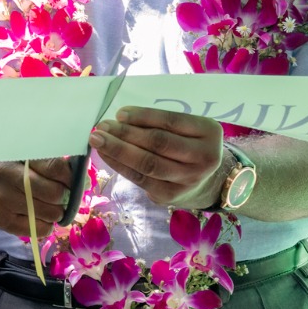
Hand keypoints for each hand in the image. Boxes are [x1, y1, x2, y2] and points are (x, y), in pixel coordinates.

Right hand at [0, 157, 74, 238]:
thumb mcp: (16, 156)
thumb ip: (44, 162)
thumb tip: (79, 176)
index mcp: (13, 160)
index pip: (54, 168)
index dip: (69, 175)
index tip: (72, 178)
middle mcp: (6, 182)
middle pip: (55, 194)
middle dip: (64, 195)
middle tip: (61, 193)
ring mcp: (4, 205)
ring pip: (50, 214)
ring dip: (57, 211)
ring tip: (50, 204)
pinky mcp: (3, 223)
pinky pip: (39, 229)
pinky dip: (46, 224)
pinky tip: (38, 215)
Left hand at [89, 107, 223, 208]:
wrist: (206, 181)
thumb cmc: (188, 145)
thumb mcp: (187, 129)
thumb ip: (161, 123)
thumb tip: (120, 118)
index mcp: (208, 132)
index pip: (172, 121)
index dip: (144, 117)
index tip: (119, 113)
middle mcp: (204, 157)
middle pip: (159, 143)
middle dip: (126, 133)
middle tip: (102, 126)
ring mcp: (189, 179)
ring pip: (148, 164)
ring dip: (118, 150)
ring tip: (98, 139)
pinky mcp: (171, 195)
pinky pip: (140, 178)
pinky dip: (119, 165)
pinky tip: (106, 155)